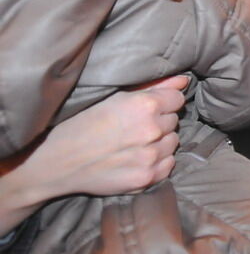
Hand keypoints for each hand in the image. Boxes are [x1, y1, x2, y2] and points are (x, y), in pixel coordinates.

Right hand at [0, 76, 186, 233]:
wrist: (55, 163)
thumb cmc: (81, 124)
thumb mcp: (114, 97)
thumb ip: (153, 88)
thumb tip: (183, 82)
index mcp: (143, 106)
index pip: (177, 99)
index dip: (163, 102)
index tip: (147, 108)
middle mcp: (151, 131)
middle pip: (174, 120)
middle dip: (159, 122)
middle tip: (134, 127)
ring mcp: (149, 157)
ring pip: (173, 142)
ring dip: (160, 142)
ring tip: (134, 143)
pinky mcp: (146, 178)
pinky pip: (168, 165)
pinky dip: (157, 162)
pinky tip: (136, 158)